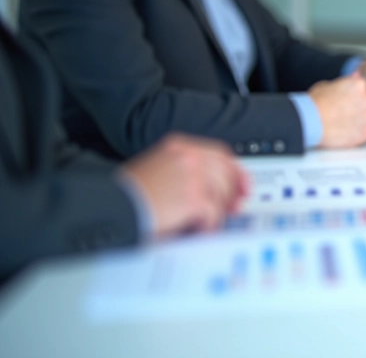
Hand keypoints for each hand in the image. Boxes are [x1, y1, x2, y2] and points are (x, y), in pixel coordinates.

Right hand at [121, 134, 249, 237]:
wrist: (111, 206)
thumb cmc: (128, 194)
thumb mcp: (157, 169)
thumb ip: (186, 172)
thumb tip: (215, 190)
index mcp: (179, 146)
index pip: (219, 154)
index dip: (235, 171)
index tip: (243, 184)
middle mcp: (188, 157)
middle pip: (226, 174)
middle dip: (232, 193)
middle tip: (234, 208)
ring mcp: (192, 176)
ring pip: (221, 195)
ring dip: (216, 212)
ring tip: (205, 223)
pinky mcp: (192, 198)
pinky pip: (213, 214)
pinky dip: (208, 225)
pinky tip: (198, 230)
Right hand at [308, 74, 365, 147]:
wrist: (310, 123)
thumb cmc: (315, 103)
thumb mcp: (327, 84)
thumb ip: (345, 82)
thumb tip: (354, 76)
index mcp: (359, 85)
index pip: (362, 89)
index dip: (352, 96)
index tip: (344, 101)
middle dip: (358, 109)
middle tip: (342, 113)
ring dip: (360, 121)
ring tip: (343, 124)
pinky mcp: (365, 134)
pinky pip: (365, 133)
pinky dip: (357, 134)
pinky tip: (345, 132)